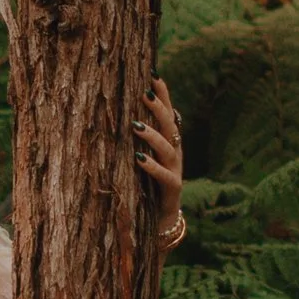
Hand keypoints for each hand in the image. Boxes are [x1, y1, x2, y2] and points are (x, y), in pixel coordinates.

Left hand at [136, 78, 183, 239]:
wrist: (160, 225)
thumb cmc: (147, 189)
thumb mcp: (144, 160)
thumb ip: (139, 140)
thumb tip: (122, 112)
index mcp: (169, 144)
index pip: (169, 114)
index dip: (163, 94)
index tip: (153, 74)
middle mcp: (175, 155)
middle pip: (171, 126)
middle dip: (158, 108)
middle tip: (143, 93)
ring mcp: (176, 172)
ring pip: (168, 149)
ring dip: (152, 136)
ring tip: (135, 125)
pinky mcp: (172, 192)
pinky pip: (165, 177)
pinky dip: (152, 167)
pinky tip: (138, 158)